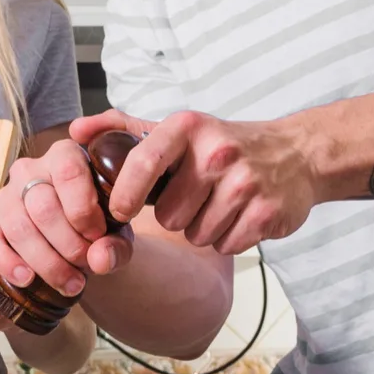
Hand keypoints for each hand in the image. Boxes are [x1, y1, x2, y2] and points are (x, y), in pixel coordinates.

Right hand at [0, 137, 132, 300]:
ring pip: (19, 227)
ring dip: (46, 262)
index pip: (68, 172)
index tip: (98, 236)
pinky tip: (26, 279)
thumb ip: (117, 245)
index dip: (84, 210)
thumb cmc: (97, 225)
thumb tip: (99, 260)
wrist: (76, 238)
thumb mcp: (117, 233)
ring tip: (69, 283)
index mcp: (64, 156)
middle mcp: (30, 170)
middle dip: (68, 245)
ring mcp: (5, 196)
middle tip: (86, 264)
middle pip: (43, 207)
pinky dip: (6, 263)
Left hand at [71, 109, 317, 254]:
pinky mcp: (268, 213)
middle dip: (176, 216)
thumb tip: (76, 131)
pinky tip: (238, 216)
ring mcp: (246, 182)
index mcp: (188, 128)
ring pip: (198, 234)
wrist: (296, 154)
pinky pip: (226, 245)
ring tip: (217, 205)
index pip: (144, 161)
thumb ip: (123, 129)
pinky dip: (228, 238)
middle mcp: (218, 152)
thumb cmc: (223, 145)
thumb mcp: (178, 129)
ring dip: (202, 229)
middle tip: (193, 199)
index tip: (120, 212)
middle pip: (170, 214)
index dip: (125, 193)